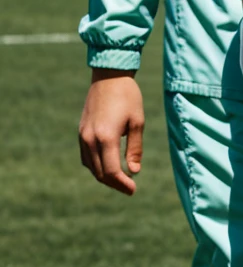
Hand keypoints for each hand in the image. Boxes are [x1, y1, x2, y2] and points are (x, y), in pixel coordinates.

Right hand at [79, 69, 144, 195]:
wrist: (109, 76)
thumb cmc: (128, 97)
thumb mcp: (137, 121)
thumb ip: (135, 148)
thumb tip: (134, 171)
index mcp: (106, 138)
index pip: (111, 171)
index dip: (122, 183)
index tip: (133, 190)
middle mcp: (90, 140)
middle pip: (99, 173)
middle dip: (114, 183)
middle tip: (129, 188)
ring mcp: (83, 137)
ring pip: (91, 167)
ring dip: (104, 176)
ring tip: (120, 180)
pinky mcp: (81, 133)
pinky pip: (85, 157)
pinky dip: (96, 166)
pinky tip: (107, 166)